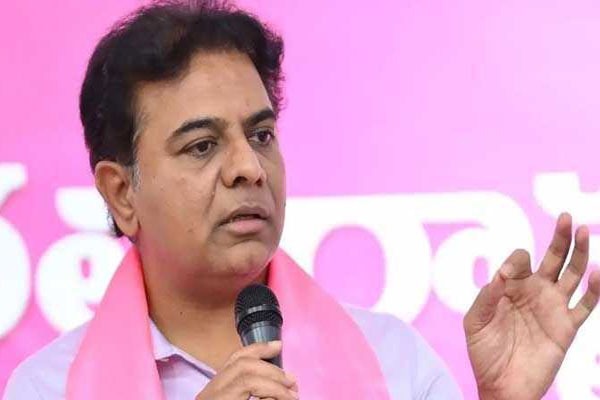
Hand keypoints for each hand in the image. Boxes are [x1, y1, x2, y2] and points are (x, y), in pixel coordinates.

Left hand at [195, 341, 298, 399]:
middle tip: (292, 384)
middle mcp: (208, 390)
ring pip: (235, 357)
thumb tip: (277, 395)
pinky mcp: (212, 388)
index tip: (291, 397)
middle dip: (272, 372)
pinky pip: (232, 363)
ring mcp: (208, 387)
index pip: (248, 381)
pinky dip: (251, 356)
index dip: (274, 388)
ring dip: (262, 355)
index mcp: (216, 399)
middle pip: (242, 365)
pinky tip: (265, 354)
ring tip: (281, 359)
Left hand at [463, 213, 599, 399]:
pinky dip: (595, 289)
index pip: (520, 260)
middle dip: (558, 237)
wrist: (501, 385)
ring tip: (582, 231)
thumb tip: (501, 275)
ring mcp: (553, 307)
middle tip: (564, 217)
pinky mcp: (567, 326)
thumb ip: (486, 297)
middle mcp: (534, 292)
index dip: (515, 262)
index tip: (505, 278)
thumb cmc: (483, 352)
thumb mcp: (475, 322)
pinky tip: (597, 271)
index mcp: (511, 287)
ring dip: (579, 253)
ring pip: (572, 274)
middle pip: (552, 258)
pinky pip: (586, 305)